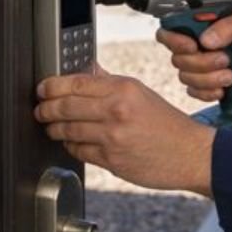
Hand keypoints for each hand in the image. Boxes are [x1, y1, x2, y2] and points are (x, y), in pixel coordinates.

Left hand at [34, 72, 215, 195]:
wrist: (190, 153)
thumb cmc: (168, 124)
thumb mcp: (140, 93)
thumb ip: (109, 82)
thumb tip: (85, 71)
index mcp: (124, 88)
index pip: (76, 83)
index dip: (52, 86)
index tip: (43, 88)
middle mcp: (117, 110)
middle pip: (65, 106)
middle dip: (45, 108)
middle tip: (41, 109)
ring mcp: (113, 136)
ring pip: (67, 130)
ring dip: (53, 128)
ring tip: (52, 126)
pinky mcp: (111, 160)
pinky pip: (78, 150)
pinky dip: (70, 145)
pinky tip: (72, 141)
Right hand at [157, 9, 231, 102]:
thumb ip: (229, 25)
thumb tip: (207, 40)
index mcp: (199, 25)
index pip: (169, 31)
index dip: (174, 41)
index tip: (193, 46)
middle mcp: (194, 45)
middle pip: (178, 59)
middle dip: (202, 63)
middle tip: (226, 59)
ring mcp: (198, 66)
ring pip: (186, 77)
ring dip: (209, 79)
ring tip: (231, 74)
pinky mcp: (205, 83)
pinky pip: (194, 92)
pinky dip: (209, 92)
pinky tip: (224, 88)